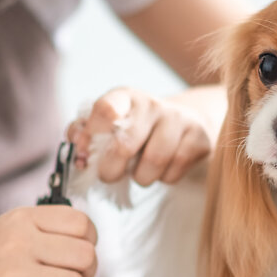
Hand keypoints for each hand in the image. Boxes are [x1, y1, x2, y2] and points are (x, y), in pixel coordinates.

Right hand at [0, 205, 97, 276]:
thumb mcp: (5, 230)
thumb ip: (42, 230)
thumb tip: (87, 243)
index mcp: (22, 219)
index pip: (81, 223)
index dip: (91, 242)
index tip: (78, 256)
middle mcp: (19, 242)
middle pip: (85, 255)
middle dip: (89, 273)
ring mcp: (14, 274)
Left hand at [66, 86, 211, 185]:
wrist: (185, 123)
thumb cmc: (138, 129)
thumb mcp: (110, 125)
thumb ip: (85, 134)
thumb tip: (76, 147)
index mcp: (125, 97)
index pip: (105, 109)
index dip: (91, 135)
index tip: (84, 154)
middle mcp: (152, 104)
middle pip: (125, 144)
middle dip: (111, 169)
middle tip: (109, 174)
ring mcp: (179, 120)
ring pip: (153, 162)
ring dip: (141, 177)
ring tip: (140, 172)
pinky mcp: (199, 138)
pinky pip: (174, 172)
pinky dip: (164, 179)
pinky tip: (163, 169)